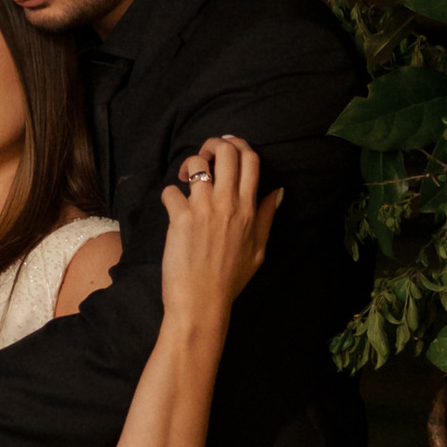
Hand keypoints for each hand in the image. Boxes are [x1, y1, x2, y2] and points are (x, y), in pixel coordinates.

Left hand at [161, 135, 278, 326]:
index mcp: (249, 209)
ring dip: (190, 165)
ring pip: (197, 163)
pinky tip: (172, 208)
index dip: (239, 145)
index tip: (228, 148)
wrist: (202, 302)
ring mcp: (204, 209)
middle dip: (214, 144)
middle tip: (206, 156)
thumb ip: (266, 217)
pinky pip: (171, 190)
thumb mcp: (259, 250)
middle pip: (226, 152)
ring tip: (187, 180)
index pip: (251, 160)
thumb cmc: (230, 280)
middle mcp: (228, 203)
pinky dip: (170, 195)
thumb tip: (277, 191)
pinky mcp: (180, 218)